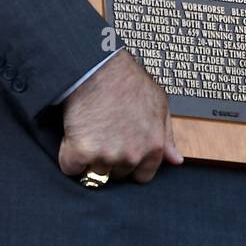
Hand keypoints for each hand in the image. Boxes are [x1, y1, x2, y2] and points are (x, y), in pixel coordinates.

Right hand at [58, 50, 182, 184]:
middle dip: (112, 159)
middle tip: (105, 133)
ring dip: (90, 158)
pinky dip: (69, 156)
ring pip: (94, 173)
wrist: (99, 69)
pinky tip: (75, 135)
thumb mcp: (159, 105)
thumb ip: (167, 137)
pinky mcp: (80, 152)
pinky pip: (71, 168)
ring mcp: (106, 156)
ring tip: (92, 130)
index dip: (132, 165)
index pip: (143, 176)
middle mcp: (132, 156)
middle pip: (118, 174)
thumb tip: (176, 161)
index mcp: (153, 147)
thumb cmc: (129, 82)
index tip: (123, 151)